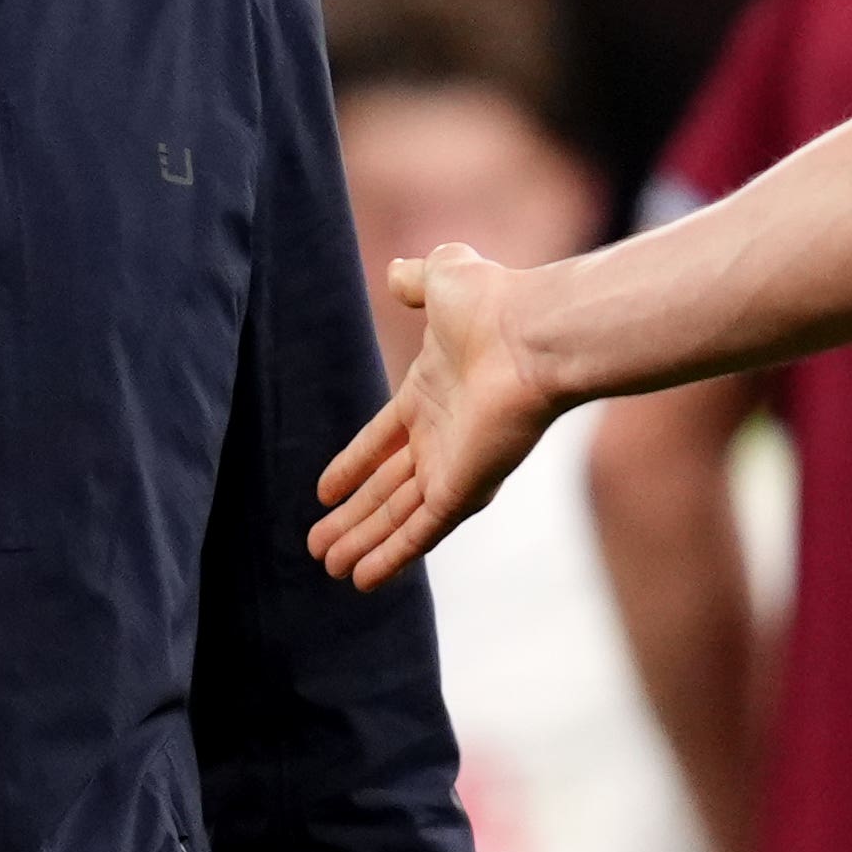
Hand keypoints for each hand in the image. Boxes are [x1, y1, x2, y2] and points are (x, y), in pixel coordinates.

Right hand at [309, 244, 562, 588]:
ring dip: (362, 544)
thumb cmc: (494, 304)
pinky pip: (419, 532)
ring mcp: (452, 466)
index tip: (325, 492)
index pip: (383, 440)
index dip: (353, 465)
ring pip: (397, 517)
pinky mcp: (463, 489)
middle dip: (352, 518)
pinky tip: (362, 580)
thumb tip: (398, 272)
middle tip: (317, 547)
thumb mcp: (444, 276)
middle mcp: (440, 437)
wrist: (533, 334)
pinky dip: (391, 557)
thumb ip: (416, 280)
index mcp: (429, 394)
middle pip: (386, 489)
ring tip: (327, 567)